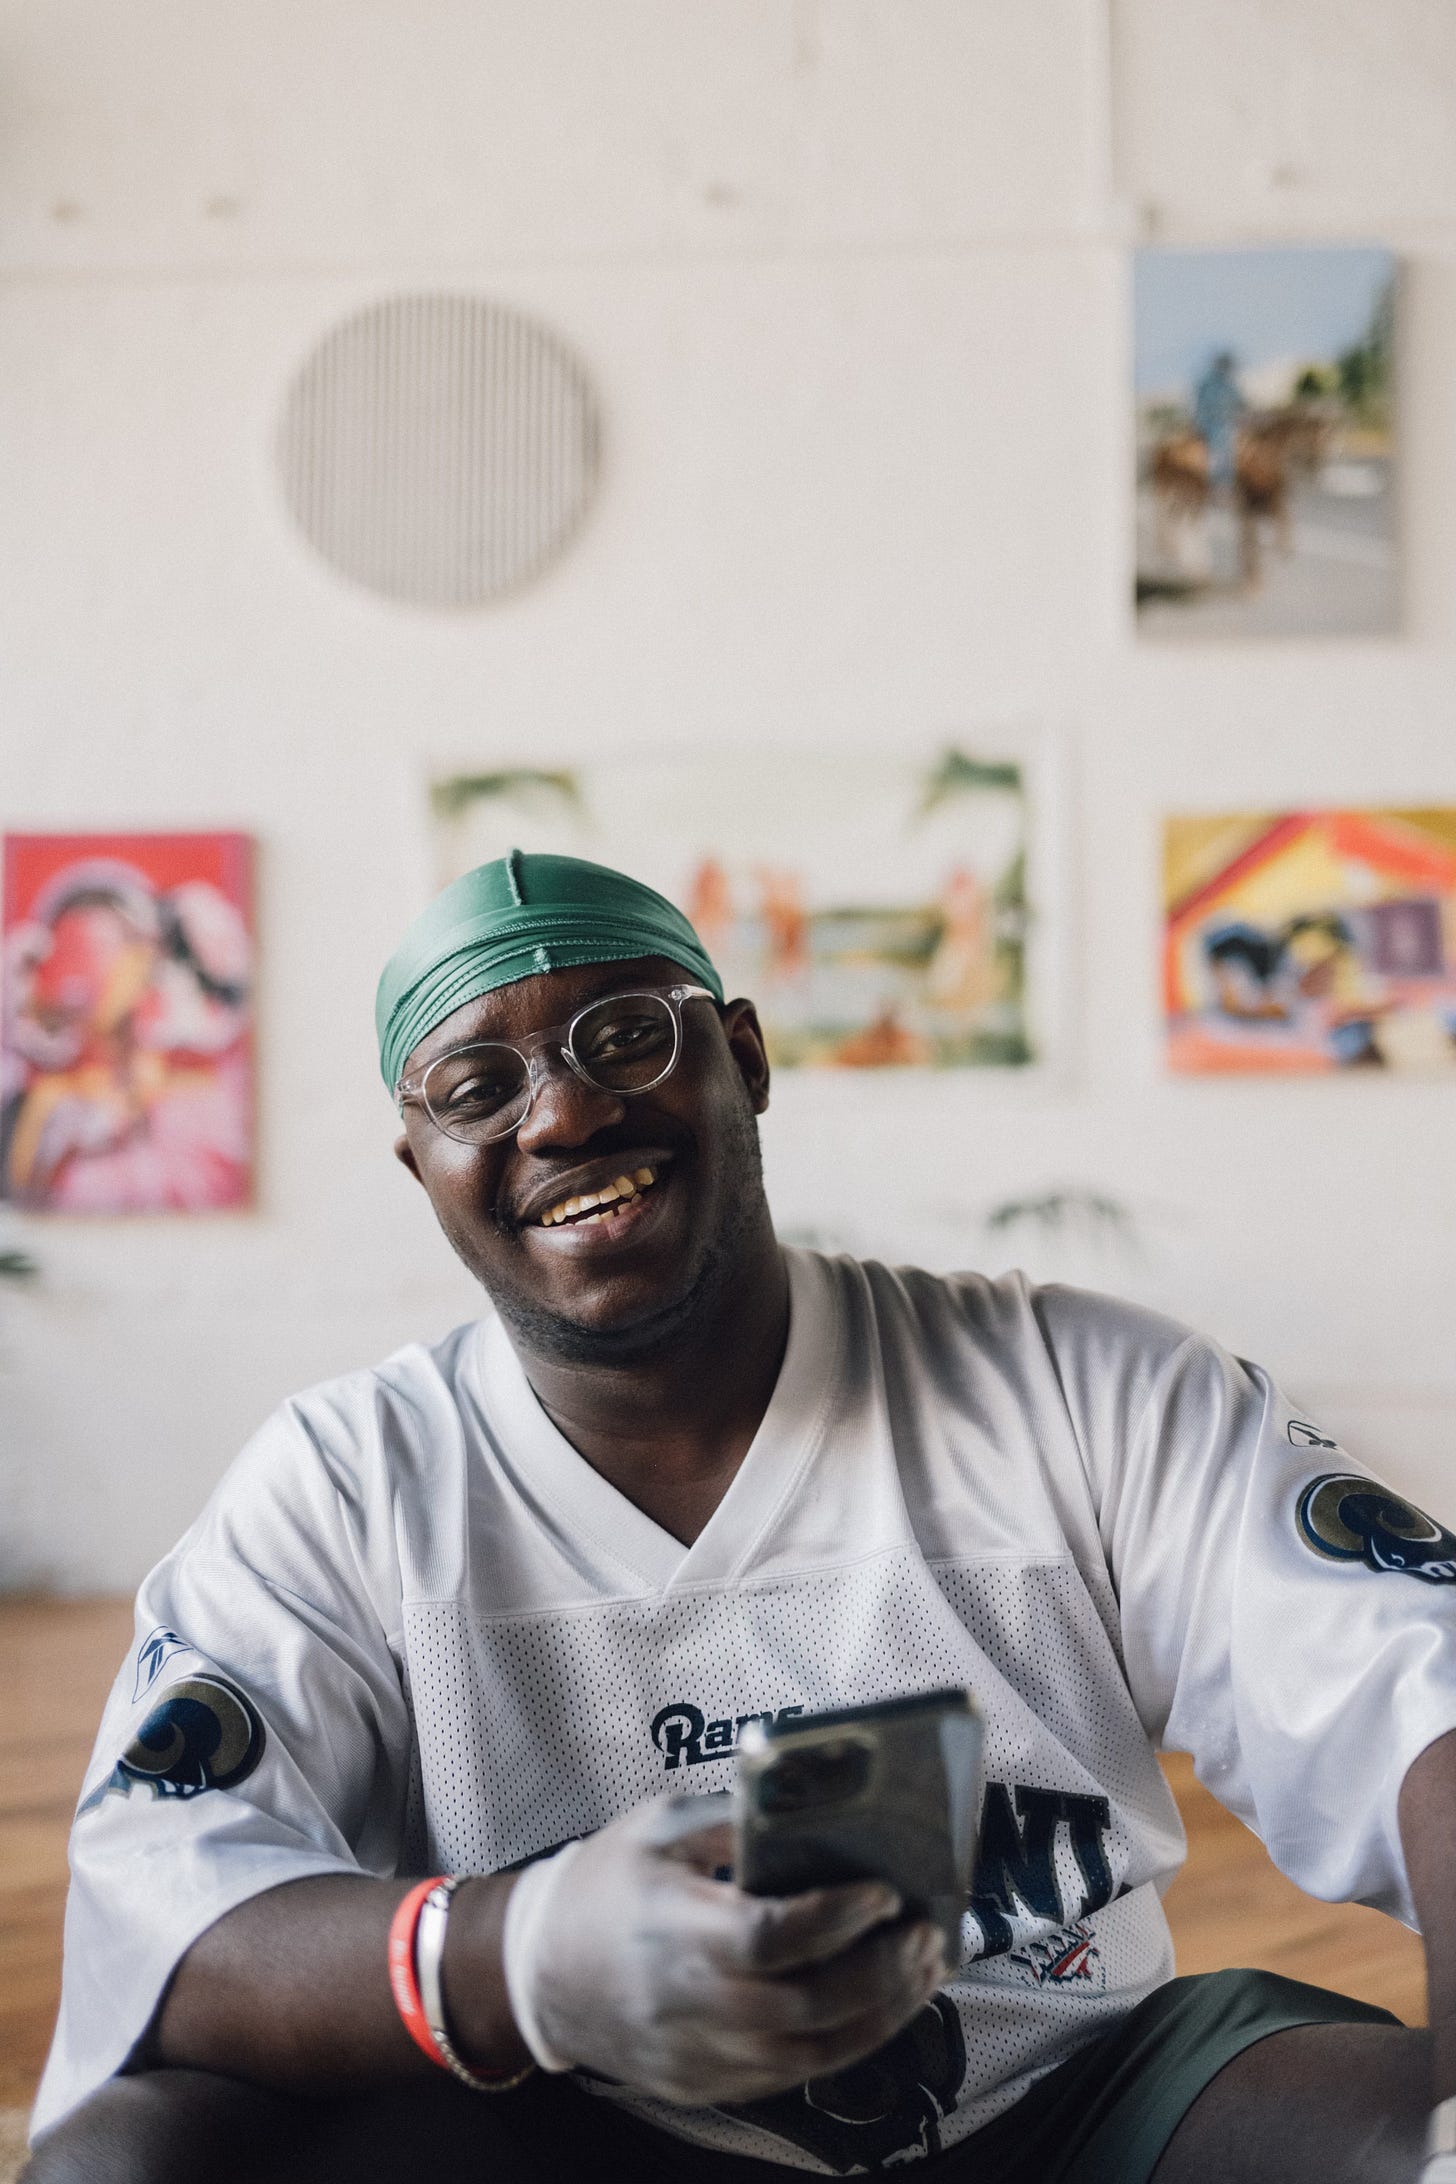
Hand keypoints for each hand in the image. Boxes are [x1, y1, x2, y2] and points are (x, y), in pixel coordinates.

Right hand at [501, 1794, 946, 2105]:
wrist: (536, 1972)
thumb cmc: (602, 1884)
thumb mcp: (656, 1824)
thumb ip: (733, 1819)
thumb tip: (813, 1806)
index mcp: (671, 1928)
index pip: (767, 1936)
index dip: (833, 1919)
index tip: (884, 1892)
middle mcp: (687, 2002)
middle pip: (806, 2004)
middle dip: (881, 1972)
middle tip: (926, 1934)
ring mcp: (697, 2054)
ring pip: (812, 2051)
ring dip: (881, 2014)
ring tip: (923, 1970)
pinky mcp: (706, 2084)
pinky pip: (792, 2074)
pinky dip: (847, 2044)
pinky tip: (880, 2007)